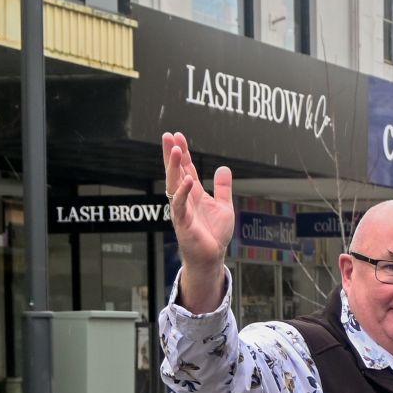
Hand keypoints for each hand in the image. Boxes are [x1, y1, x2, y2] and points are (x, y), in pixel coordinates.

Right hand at [162, 132, 235, 284]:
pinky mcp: (183, 222)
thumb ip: (223, 187)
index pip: (186, 168)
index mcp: (194, 193)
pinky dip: (183, 192)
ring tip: (176, 150)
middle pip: (175, 172)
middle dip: (172, 154)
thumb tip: (223, 168)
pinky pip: (180, 205)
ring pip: (174, 184)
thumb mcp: (224, 205)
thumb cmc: (214, 234)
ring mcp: (182, 209)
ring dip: (174, 167)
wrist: (212, 256)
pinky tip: (187, 180)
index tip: (179, 135)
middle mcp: (185, 198)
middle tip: (168, 135)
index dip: (183, 152)